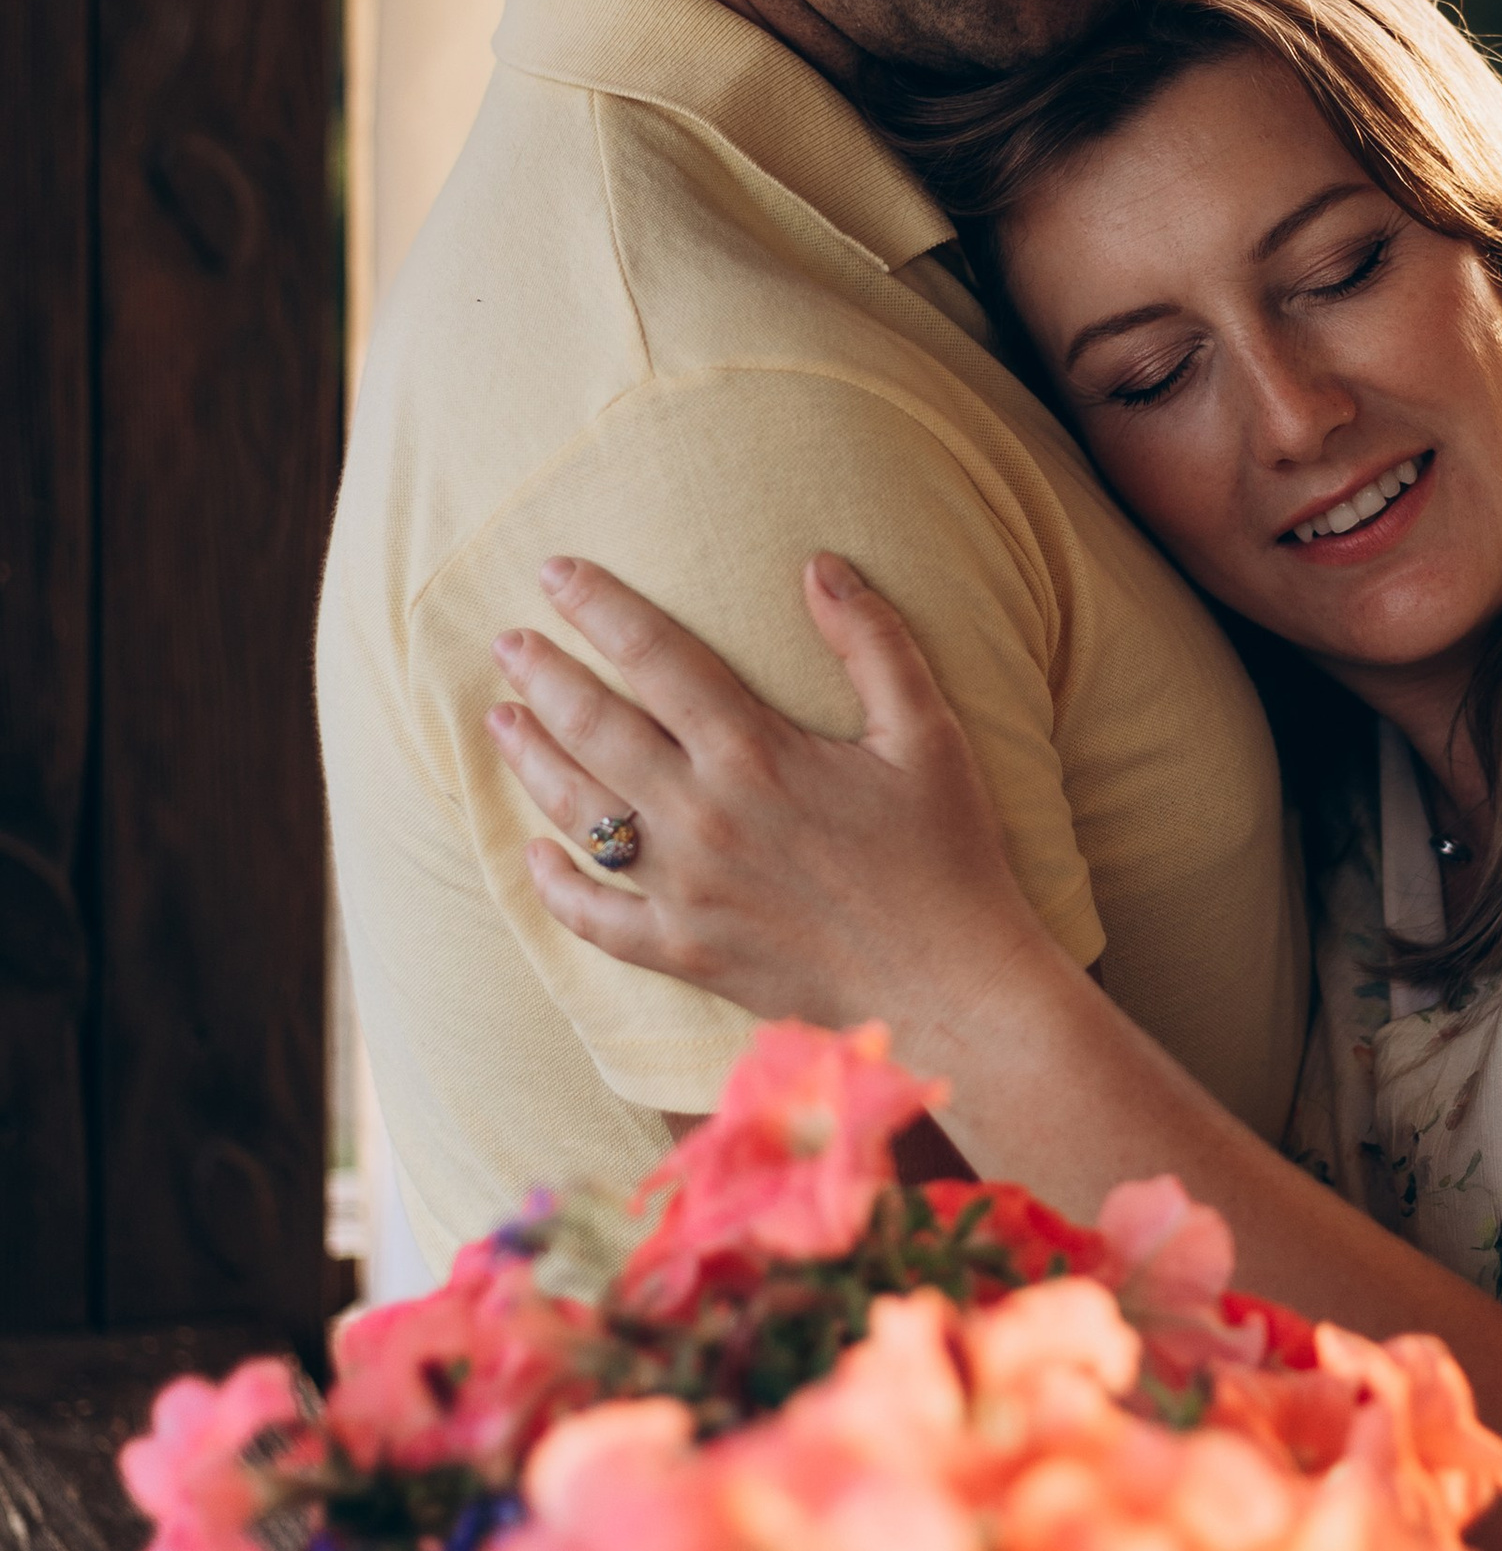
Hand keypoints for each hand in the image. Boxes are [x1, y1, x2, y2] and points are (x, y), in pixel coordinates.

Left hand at [488, 552, 1047, 1059]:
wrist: (949, 987)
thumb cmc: (947, 855)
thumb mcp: (926, 733)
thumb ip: (873, 642)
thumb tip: (820, 563)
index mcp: (756, 752)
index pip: (655, 656)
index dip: (599, 606)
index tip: (554, 572)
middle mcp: (704, 815)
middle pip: (595, 727)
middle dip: (542, 676)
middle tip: (507, 642)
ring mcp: (686, 889)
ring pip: (580, 813)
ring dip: (532, 760)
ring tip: (501, 721)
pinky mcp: (684, 952)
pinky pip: (595, 918)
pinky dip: (554, 885)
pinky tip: (532, 853)